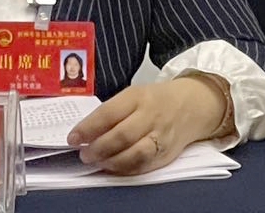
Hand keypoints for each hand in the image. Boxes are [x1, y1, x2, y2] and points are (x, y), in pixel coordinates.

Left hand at [66, 76, 230, 174]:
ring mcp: (160, 136)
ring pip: (135, 154)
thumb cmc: (154, 100)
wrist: (191, 105)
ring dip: (111, 162)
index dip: (88, 128)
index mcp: (137, 97)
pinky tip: (113, 168)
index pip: (108, 113)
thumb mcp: (133, 95)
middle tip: (83, 154)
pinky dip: (126, 169)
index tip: (72, 138)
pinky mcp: (167, 154)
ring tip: (97, 162)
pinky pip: (144, 165)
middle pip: (121, 136)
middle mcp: (150, 116)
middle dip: (98, 148)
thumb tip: (85, 132)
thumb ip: (112, 112)